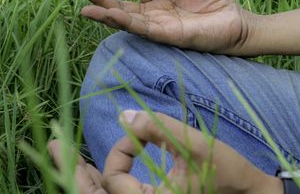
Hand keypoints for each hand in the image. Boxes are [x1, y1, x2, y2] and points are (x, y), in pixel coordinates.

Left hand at [48, 111, 282, 193]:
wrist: (247, 190)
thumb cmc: (226, 169)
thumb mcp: (194, 146)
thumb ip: (159, 129)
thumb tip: (124, 115)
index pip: (115, 182)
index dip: (121, 151)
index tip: (141, 132)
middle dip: (72, 172)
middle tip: (52, 145)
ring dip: (82, 176)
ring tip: (62, 154)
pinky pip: (118, 193)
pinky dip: (102, 180)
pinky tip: (90, 166)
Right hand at [80, 0, 257, 54]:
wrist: (237, 22)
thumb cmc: (216, 2)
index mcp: (158, 3)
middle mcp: (154, 17)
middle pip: (121, 8)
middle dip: (101, 1)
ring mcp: (160, 28)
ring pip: (127, 22)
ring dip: (108, 15)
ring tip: (87, 10)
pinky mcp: (169, 36)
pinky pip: (145, 29)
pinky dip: (129, 22)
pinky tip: (114, 15)